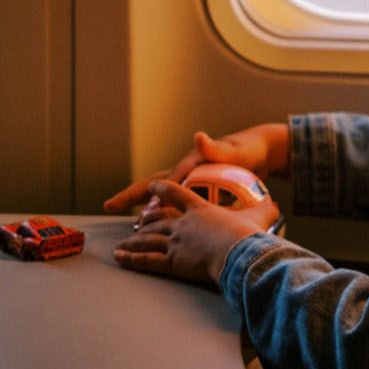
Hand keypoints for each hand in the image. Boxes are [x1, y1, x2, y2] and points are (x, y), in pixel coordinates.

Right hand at [101, 122, 289, 213]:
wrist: (261, 153)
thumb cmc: (247, 151)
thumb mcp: (233, 151)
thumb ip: (216, 148)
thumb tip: (199, 137)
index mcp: (190, 165)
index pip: (165, 180)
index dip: (150, 194)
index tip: (137, 209)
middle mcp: (186, 173)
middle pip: (153, 185)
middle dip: (130, 196)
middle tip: (108, 205)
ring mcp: (191, 183)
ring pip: (161, 198)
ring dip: (145, 210)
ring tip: (131, 229)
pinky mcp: (198, 192)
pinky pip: (177, 206)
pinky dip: (166, 216)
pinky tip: (160, 231)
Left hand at [113, 180, 278, 283]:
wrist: (238, 252)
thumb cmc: (249, 234)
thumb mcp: (258, 216)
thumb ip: (264, 210)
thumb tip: (276, 207)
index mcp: (200, 209)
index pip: (177, 192)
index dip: (164, 188)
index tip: (153, 186)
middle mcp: (183, 223)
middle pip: (157, 220)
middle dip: (143, 222)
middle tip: (134, 224)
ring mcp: (175, 242)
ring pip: (147, 240)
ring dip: (132, 242)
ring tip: (120, 246)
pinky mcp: (172, 261)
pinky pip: (147, 259)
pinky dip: (132, 259)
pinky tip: (120, 259)